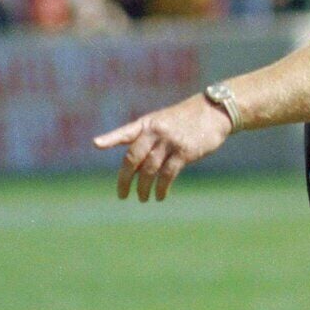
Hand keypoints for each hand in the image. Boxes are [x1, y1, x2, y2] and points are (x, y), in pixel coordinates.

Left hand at [93, 94, 232, 201]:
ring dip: (144, 187)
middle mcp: (156, 132)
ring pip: (149, 169)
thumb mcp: (164, 122)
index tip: (96, 144)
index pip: (126, 132)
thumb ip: (148, 140)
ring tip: (142, 198)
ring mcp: (170, 142)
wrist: (213, 112)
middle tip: (122, 194)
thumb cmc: (187, 119)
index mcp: (148, 123)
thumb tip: (135, 167)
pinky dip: (162, 187)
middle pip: (133, 158)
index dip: (111, 139)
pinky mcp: (184, 152)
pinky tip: (160, 195)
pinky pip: (168, 174)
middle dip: (125, 179)